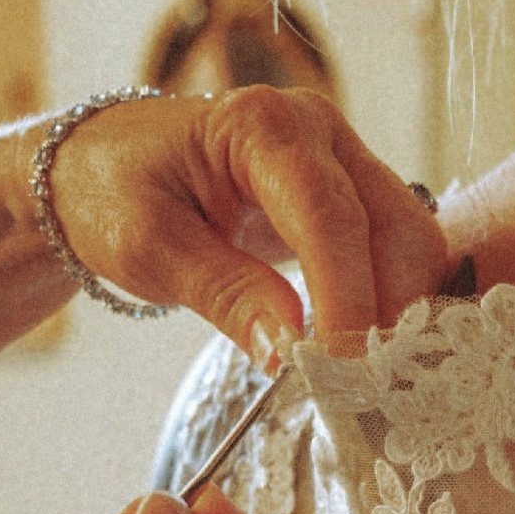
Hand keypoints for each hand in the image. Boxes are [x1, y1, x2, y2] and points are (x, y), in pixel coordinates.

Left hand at [45, 86, 448, 364]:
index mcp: (262, 126)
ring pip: (411, 236)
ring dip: (401, 306)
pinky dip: (394, 295)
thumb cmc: (111, 194)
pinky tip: (367, 341)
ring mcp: (343, 155)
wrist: (102, 165)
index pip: (331, 216)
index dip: (347, 296)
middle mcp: (319, 128)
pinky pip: (398, 242)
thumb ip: (224, 293)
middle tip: (361, 387)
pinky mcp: (353, 187)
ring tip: (364, 370)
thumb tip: (290, 349)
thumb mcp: (147, 249)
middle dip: (387, 308)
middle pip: (394, 224)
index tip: (342, 368)